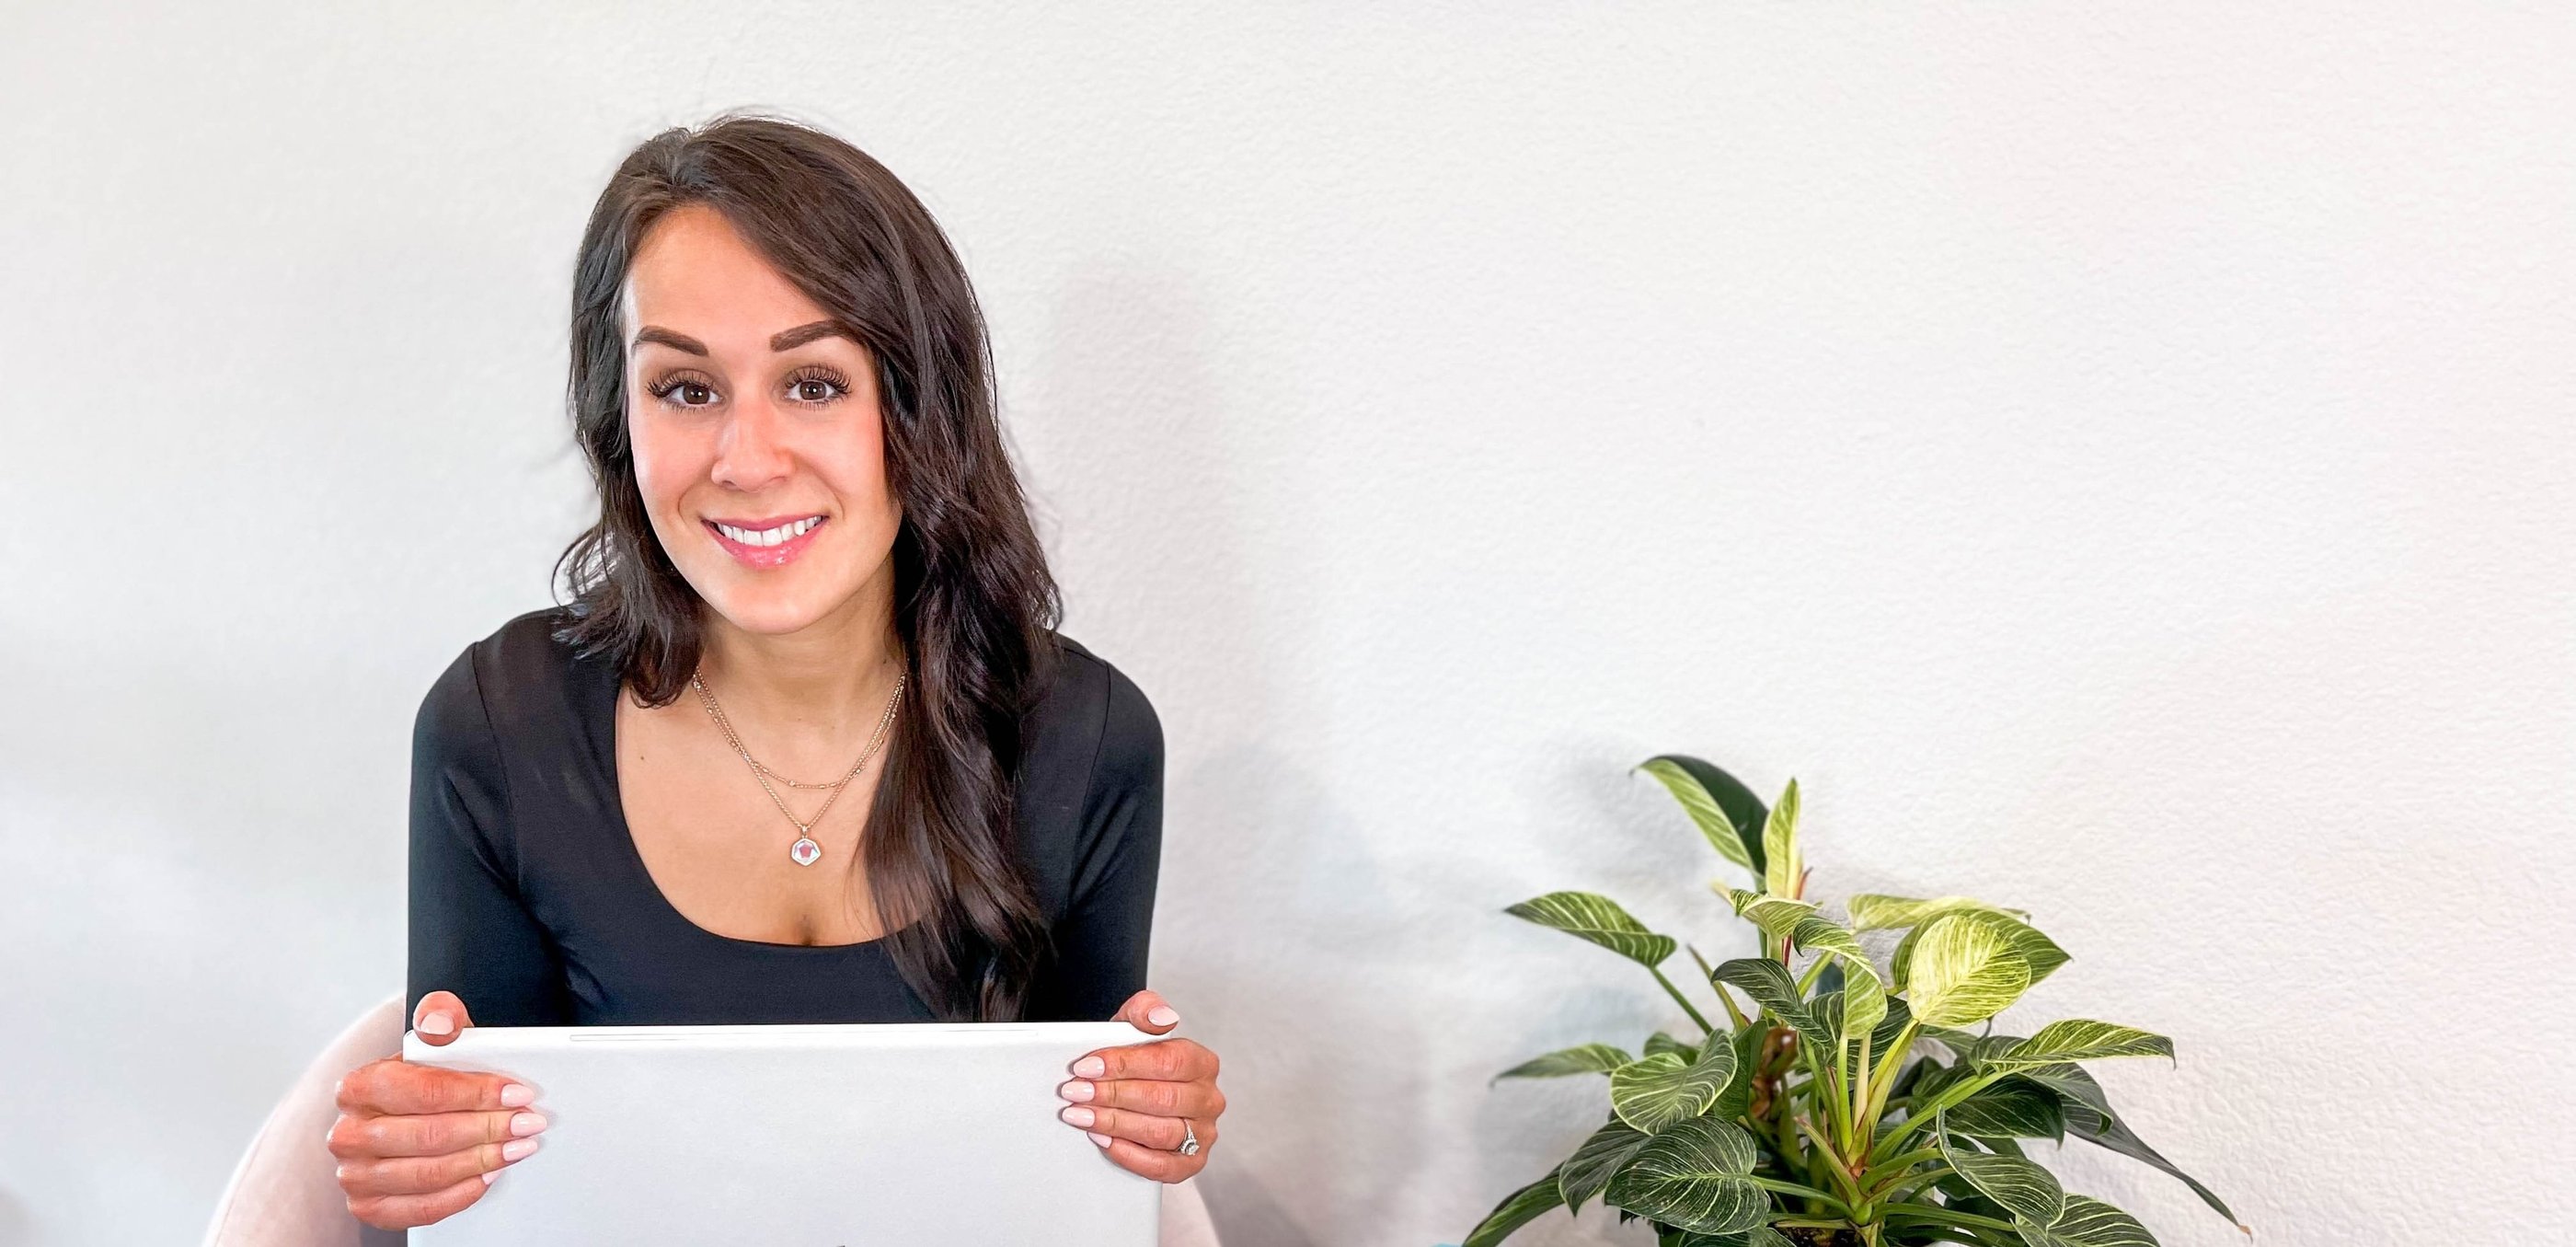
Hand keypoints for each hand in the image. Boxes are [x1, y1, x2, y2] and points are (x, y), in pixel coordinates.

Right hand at [325, 991, 549, 1228]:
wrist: (403, 1110)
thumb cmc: (423, 1077)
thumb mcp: (436, 1038)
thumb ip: (441, 1017)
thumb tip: (441, 1024)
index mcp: (359, 1086)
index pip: (424, 1091)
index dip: (476, 1094)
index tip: (517, 1094)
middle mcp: (349, 1133)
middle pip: (428, 1135)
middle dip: (487, 1129)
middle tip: (527, 1123)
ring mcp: (355, 1174)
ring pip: (427, 1174)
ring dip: (481, 1162)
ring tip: (517, 1148)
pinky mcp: (370, 1206)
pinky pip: (420, 1210)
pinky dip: (460, 1195)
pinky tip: (487, 1176)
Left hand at [1056, 988, 1223, 1181]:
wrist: (1133, 1091)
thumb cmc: (1135, 1063)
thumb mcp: (1133, 1028)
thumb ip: (1145, 1009)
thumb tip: (1162, 1017)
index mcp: (1202, 1063)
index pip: (1168, 1061)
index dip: (1125, 1064)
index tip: (1088, 1066)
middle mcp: (1208, 1099)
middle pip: (1162, 1099)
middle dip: (1112, 1095)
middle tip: (1076, 1093)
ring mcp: (1202, 1134)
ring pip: (1160, 1133)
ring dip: (1114, 1124)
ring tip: (1081, 1115)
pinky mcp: (1190, 1163)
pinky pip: (1161, 1166)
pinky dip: (1129, 1155)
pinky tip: (1102, 1139)